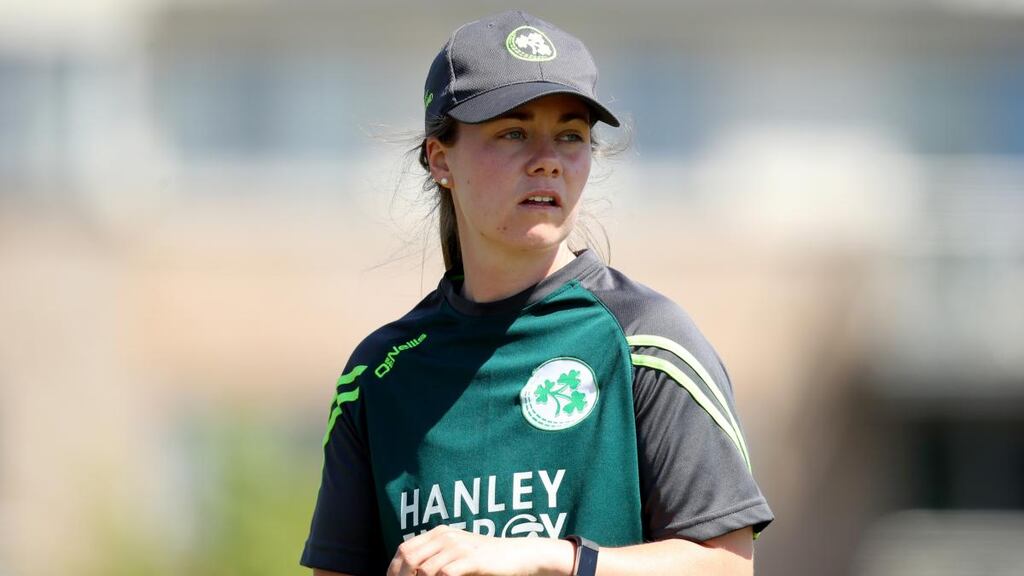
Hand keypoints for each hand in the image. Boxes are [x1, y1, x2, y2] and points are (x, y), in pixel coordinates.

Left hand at [386, 525, 573, 575]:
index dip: (393, 569)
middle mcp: (445, 536)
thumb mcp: (458, 552)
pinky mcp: (471, 560)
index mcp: (439, 533)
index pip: (404, 549)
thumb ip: (436, 556)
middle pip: (409, 558)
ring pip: (424, 570)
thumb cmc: (486, 559)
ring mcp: (459, 547)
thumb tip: (411, 572)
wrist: (517, 556)